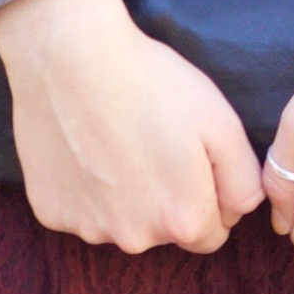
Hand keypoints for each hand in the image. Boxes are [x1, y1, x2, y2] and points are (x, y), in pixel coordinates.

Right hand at [0, 0, 264, 251]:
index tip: (191, 161)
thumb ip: (244, 180)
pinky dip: (83, 189)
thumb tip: (239, 211)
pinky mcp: (49, 212)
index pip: (211, 233)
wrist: (69, 55)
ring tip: (114, 142)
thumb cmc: (150, 83)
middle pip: (164, 231)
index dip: (208, 197)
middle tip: (151, 144)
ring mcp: (86, 228)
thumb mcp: (222, 123)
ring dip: (123, 197)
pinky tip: (82, 148)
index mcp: (182, 220)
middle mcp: (134, 238)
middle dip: (165, 199)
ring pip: (119, 223)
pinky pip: (77, 211)